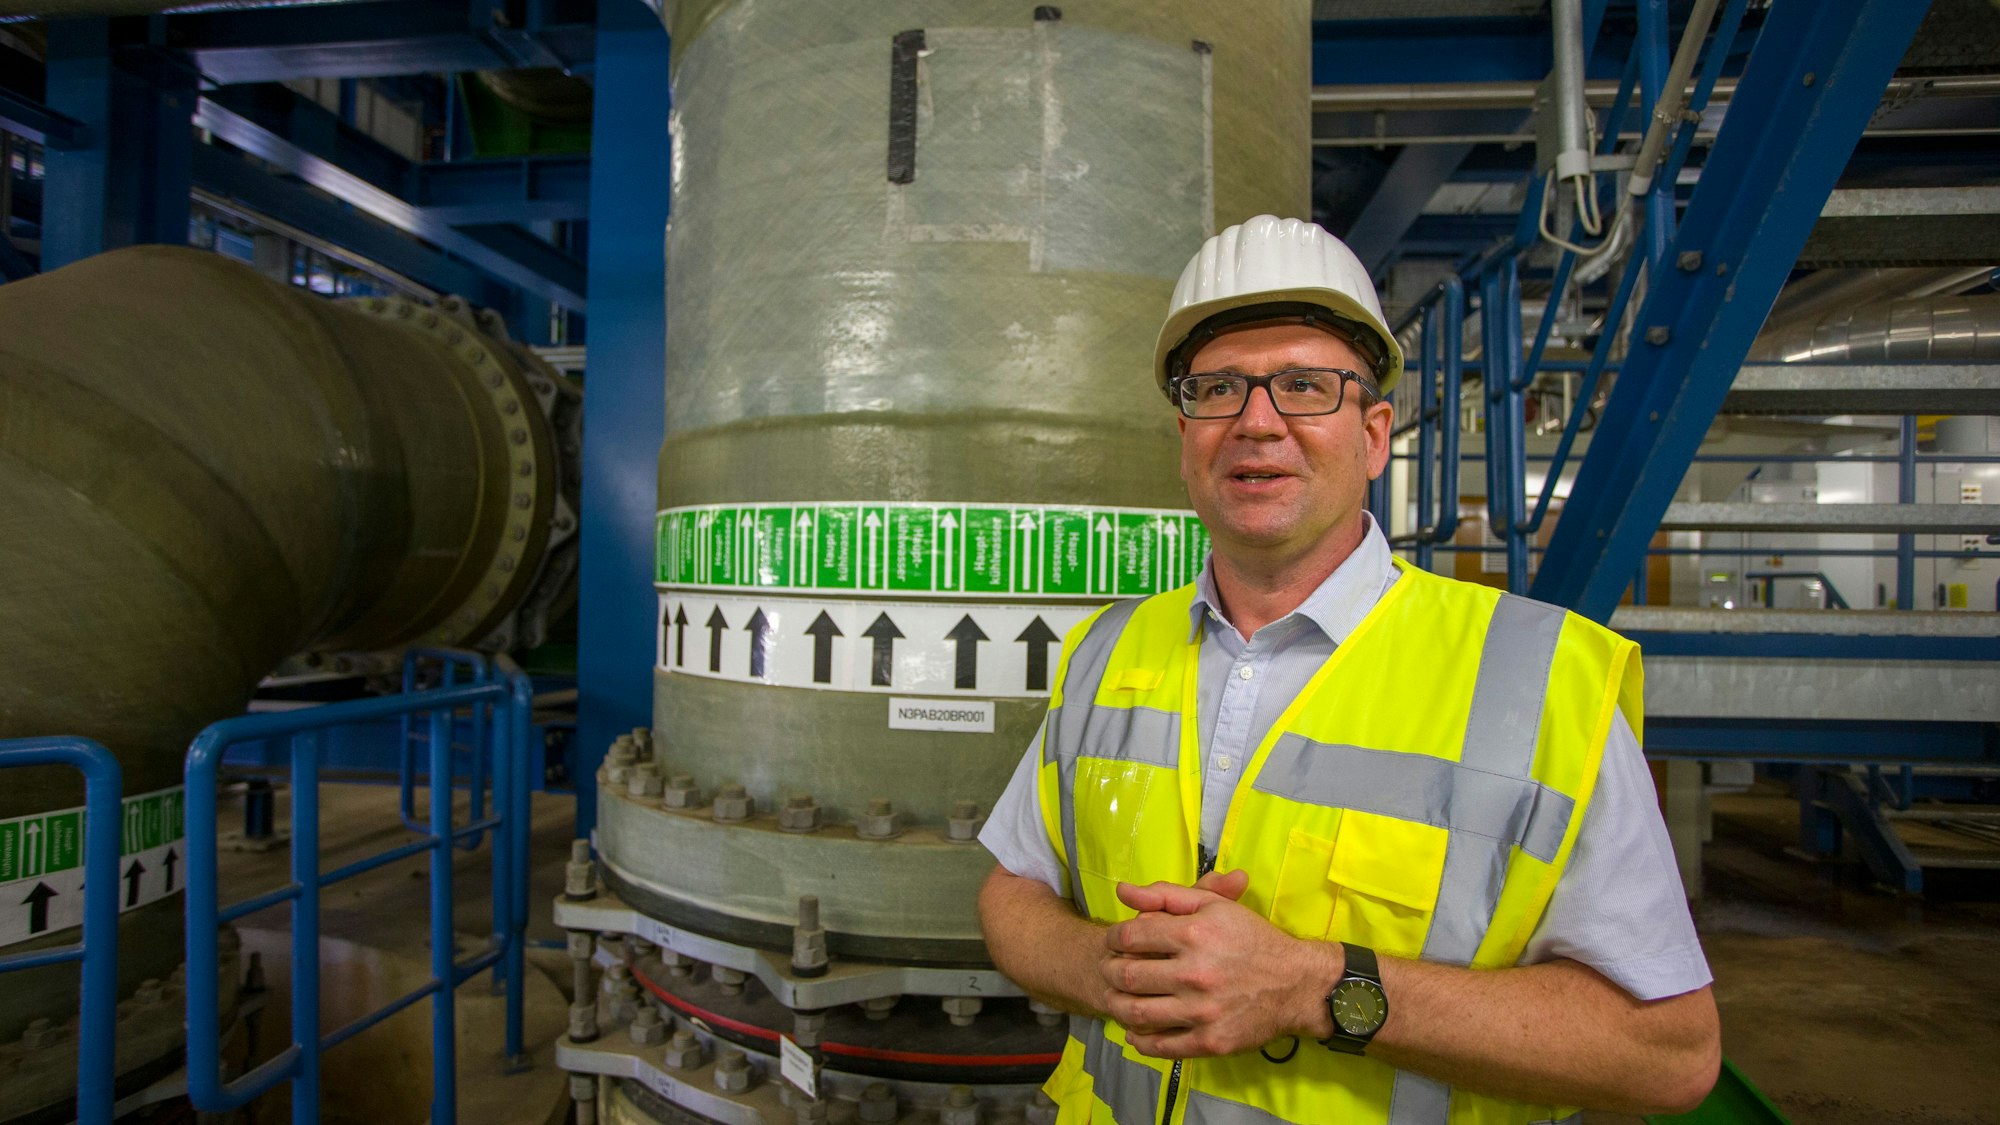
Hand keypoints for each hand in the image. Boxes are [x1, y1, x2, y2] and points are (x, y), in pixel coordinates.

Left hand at [1099, 871, 1342, 1057]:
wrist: (1296, 984)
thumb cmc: (1253, 939)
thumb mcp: (1214, 907)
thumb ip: (1165, 895)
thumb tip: (1122, 891)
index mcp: (1195, 934)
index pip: (1130, 936)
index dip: (1114, 938)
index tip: (1115, 942)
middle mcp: (1195, 973)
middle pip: (1126, 975)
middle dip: (1109, 970)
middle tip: (1111, 969)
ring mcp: (1202, 1012)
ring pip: (1136, 1013)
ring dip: (1117, 1005)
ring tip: (1119, 997)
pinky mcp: (1210, 1042)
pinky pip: (1159, 1046)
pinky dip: (1139, 1039)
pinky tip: (1137, 1029)